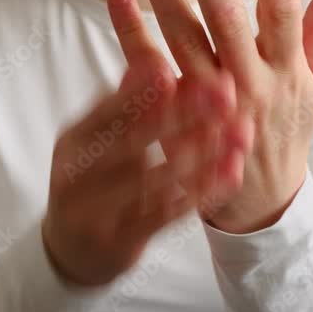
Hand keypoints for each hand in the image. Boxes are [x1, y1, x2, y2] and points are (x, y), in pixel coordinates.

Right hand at [41, 57, 243, 287]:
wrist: (70, 251)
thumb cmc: (91, 183)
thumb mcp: (94, 142)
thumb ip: (122, 106)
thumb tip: (147, 60)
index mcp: (74, 141)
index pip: (108, 110)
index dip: (144, 90)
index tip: (179, 68)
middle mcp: (78, 176)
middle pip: (133, 142)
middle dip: (183, 114)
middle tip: (225, 91)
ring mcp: (97, 212)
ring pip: (156, 180)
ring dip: (204, 154)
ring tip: (242, 131)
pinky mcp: (121, 241)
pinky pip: (168, 215)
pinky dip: (202, 192)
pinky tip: (232, 173)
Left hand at [107, 0, 312, 233]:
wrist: (259, 204)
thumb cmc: (284, 131)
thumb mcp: (312, 86)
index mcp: (288, 70)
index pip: (281, 7)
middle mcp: (252, 85)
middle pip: (226, 17)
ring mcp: (210, 107)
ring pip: (183, 40)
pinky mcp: (175, 123)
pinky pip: (149, 72)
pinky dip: (131, 34)